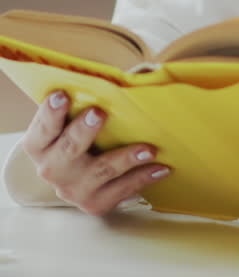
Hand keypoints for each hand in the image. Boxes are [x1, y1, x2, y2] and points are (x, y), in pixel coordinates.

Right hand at [23, 90, 171, 215]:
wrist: (75, 175)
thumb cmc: (77, 134)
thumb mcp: (72, 118)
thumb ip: (90, 97)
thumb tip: (139, 72)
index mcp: (39, 145)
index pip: (42, 127)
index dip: (49, 112)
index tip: (62, 95)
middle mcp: (51, 169)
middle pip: (68, 149)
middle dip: (84, 130)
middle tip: (100, 113)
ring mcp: (72, 190)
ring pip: (101, 170)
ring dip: (126, 158)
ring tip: (148, 149)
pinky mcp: (94, 204)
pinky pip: (121, 190)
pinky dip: (142, 178)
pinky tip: (161, 168)